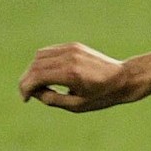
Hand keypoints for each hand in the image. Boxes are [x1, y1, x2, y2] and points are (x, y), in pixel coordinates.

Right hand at [18, 43, 137, 112]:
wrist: (125, 78)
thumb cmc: (103, 95)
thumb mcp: (77, 105)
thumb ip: (53, 100)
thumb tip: (35, 92)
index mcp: (70, 74)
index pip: (36, 77)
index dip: (25, 88)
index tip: (26, 99)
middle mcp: (69, 58)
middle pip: (34, 66)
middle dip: (27, 80)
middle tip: (30, 94)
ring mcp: (72, 49)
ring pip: (39, 56)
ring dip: (34, 70)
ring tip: (40, 85)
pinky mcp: (74, 46)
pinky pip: (50, 51)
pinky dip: (43, 62)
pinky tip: (48, 74)